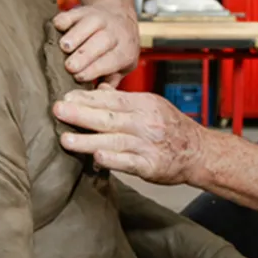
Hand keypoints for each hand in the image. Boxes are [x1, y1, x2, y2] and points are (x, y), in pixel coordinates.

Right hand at [54, 4, 139, 85]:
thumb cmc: (119, 48)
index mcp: (125, 50)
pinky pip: (73, 13)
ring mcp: (100, 19)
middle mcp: (115, 32)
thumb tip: (100, 93)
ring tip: (63, 47)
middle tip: (69, 66)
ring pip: (88, 24)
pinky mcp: (84, 10)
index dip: (95, 69)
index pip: (112, 59)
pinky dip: (64, 20)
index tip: (79, 77)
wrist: (120, 15)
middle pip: (101, 41)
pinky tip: (58, 30)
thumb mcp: (123, 67)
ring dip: (75, 36)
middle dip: (84, 54)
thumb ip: (111, 82)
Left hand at [54, 85, 204, 184]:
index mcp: (145, 104)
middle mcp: (146, 123)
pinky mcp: (151, 166)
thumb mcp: (151, 105)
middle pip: (108, 118)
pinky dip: (113, 160)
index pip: (112, 99)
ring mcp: (148, 145)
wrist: (199, 152)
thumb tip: (98, 90)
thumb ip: (124, 100)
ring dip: (87, 140)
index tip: (66, 97)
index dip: (87, 99)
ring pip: (113, 141)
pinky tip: (97, 158)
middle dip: (80, 114)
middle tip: (58, 110)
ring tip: (65, 139)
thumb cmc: (172, 127)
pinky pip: (129, 163)